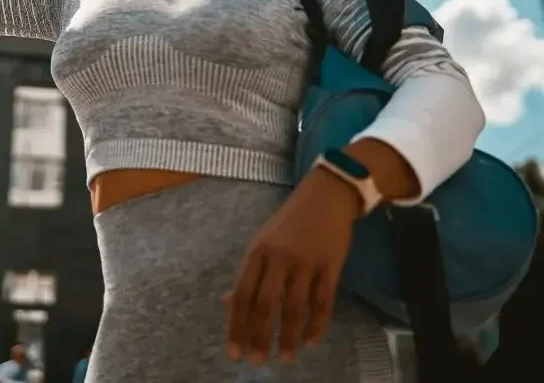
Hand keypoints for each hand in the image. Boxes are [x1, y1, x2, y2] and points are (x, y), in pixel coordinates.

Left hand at [223, 167, 361, 365]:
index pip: (242, 294)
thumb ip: (248, 273)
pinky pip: (323, 302)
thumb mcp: (262, 241)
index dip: (236, 325)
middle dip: (259, 336)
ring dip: (288, 337)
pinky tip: (310, 341)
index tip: (233, 352)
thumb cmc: (289, 222)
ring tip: (284, 358)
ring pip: (295, 308)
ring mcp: (306, 261)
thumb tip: (227, 304)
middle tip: (257, 361)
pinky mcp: (331, 265)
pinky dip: (317, 325)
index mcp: (257, 251)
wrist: (325, 196)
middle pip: (265, 304)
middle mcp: (279, 257)